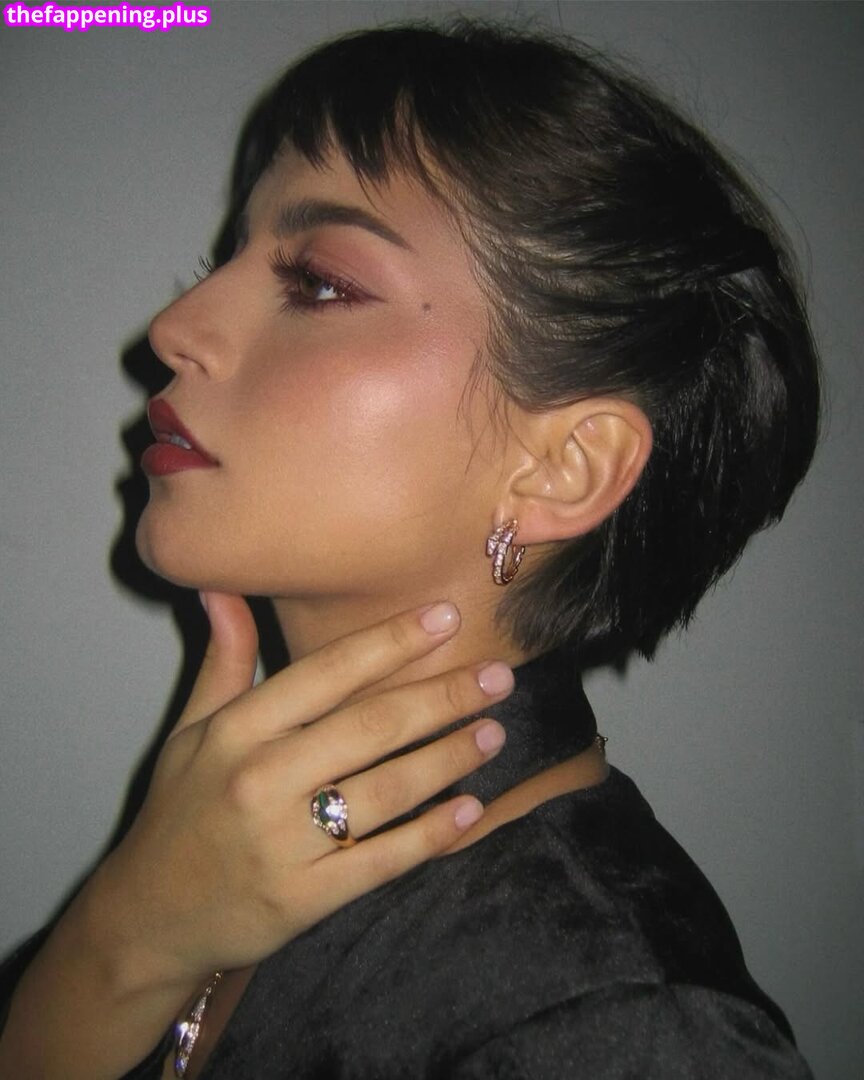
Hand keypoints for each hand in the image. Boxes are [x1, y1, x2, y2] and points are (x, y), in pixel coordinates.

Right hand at [88, 593, 512, 991]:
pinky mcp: (303, 898)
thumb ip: (223, 659)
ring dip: (449, 758)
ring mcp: (283, 843)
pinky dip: (431, 835)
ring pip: (387, 790)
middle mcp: (260, 780)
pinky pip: (382, 860)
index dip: (391, 642)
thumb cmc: (180, 810)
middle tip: (498, 675)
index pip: (327, 672)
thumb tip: (223, 587)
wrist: (151, 916)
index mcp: (236, 730)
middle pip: (370, 726)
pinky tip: (471, 809)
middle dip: (443, 696)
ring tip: (494, 732)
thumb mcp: (190, 729)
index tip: (446, 617)